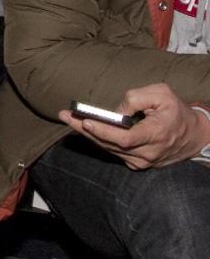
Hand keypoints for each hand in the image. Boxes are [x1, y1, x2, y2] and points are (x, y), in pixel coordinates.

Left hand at [57, 83, 208, 168]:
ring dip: (87, 135)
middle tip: (65, 116)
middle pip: (110, 144)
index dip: (103, 131)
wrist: (193, 136)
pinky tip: (84, 129)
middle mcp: (147, 153)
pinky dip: (99, 141)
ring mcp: (142, 162)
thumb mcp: (162, 94)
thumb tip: (116, 111)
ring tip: (68, 119)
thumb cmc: (176, 111)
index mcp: (155, 135)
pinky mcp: (137, 164)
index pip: (124, 138)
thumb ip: (137, 98)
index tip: (85, 121)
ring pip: (109, 149)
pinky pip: (114, 152)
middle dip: (84, 130)